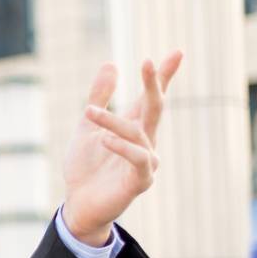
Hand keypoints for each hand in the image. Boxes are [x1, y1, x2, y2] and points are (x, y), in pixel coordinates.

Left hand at [62, 51, 183, 244]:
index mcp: (134, 128)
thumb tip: (111, 64)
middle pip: (155, 108)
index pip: (152, 98)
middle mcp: (145, 142)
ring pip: (136, 132)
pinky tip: (104, 139)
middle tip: (148, 61)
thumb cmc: (85, 168)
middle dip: (153, 84)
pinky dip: (122, 147)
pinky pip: (137, 158)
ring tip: (88, 112)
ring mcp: (146, 161)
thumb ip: (99, 98)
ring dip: (111, 121)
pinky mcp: (140, 181)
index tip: (177, 52)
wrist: (79, 205)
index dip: (162, 76)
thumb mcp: (87, 128)